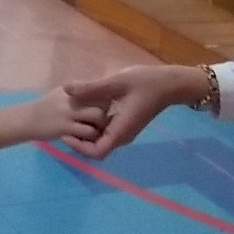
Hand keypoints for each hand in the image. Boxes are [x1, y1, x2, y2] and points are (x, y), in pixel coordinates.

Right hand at [24, 87, 108, 150]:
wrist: (26, 119)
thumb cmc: (45, 107)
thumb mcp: (61, 94)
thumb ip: (77, 92)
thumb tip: (95, 92)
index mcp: (73, 88)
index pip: (98, 90)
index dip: (105, 100)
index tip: (104, 110)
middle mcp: (73, 97)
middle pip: (102, 102)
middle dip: (106, 113)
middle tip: (101, 124)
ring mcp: (69, 112)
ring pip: (98, 117)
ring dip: (101, 126)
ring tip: (95, 132)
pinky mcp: (65, 127)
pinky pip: (87, 132)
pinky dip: (91, 137)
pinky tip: (85, 139)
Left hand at [62, 66, 206, 158]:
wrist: (170, 83)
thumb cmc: (146, 82)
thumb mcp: (117, 82)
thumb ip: (92, 88)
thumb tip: (66, 89)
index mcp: (121, 130)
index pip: (97, 152)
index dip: (79, 147)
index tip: (66, 133)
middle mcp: (123, 135)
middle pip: (97, 149)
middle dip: (79, 142)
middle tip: (64, 126)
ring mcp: (125, 131)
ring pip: (101, 141)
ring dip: (86, 134)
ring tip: (71, 119)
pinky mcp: (125, 124)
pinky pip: (106, 133)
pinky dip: (94, 127)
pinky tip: (85, 112)